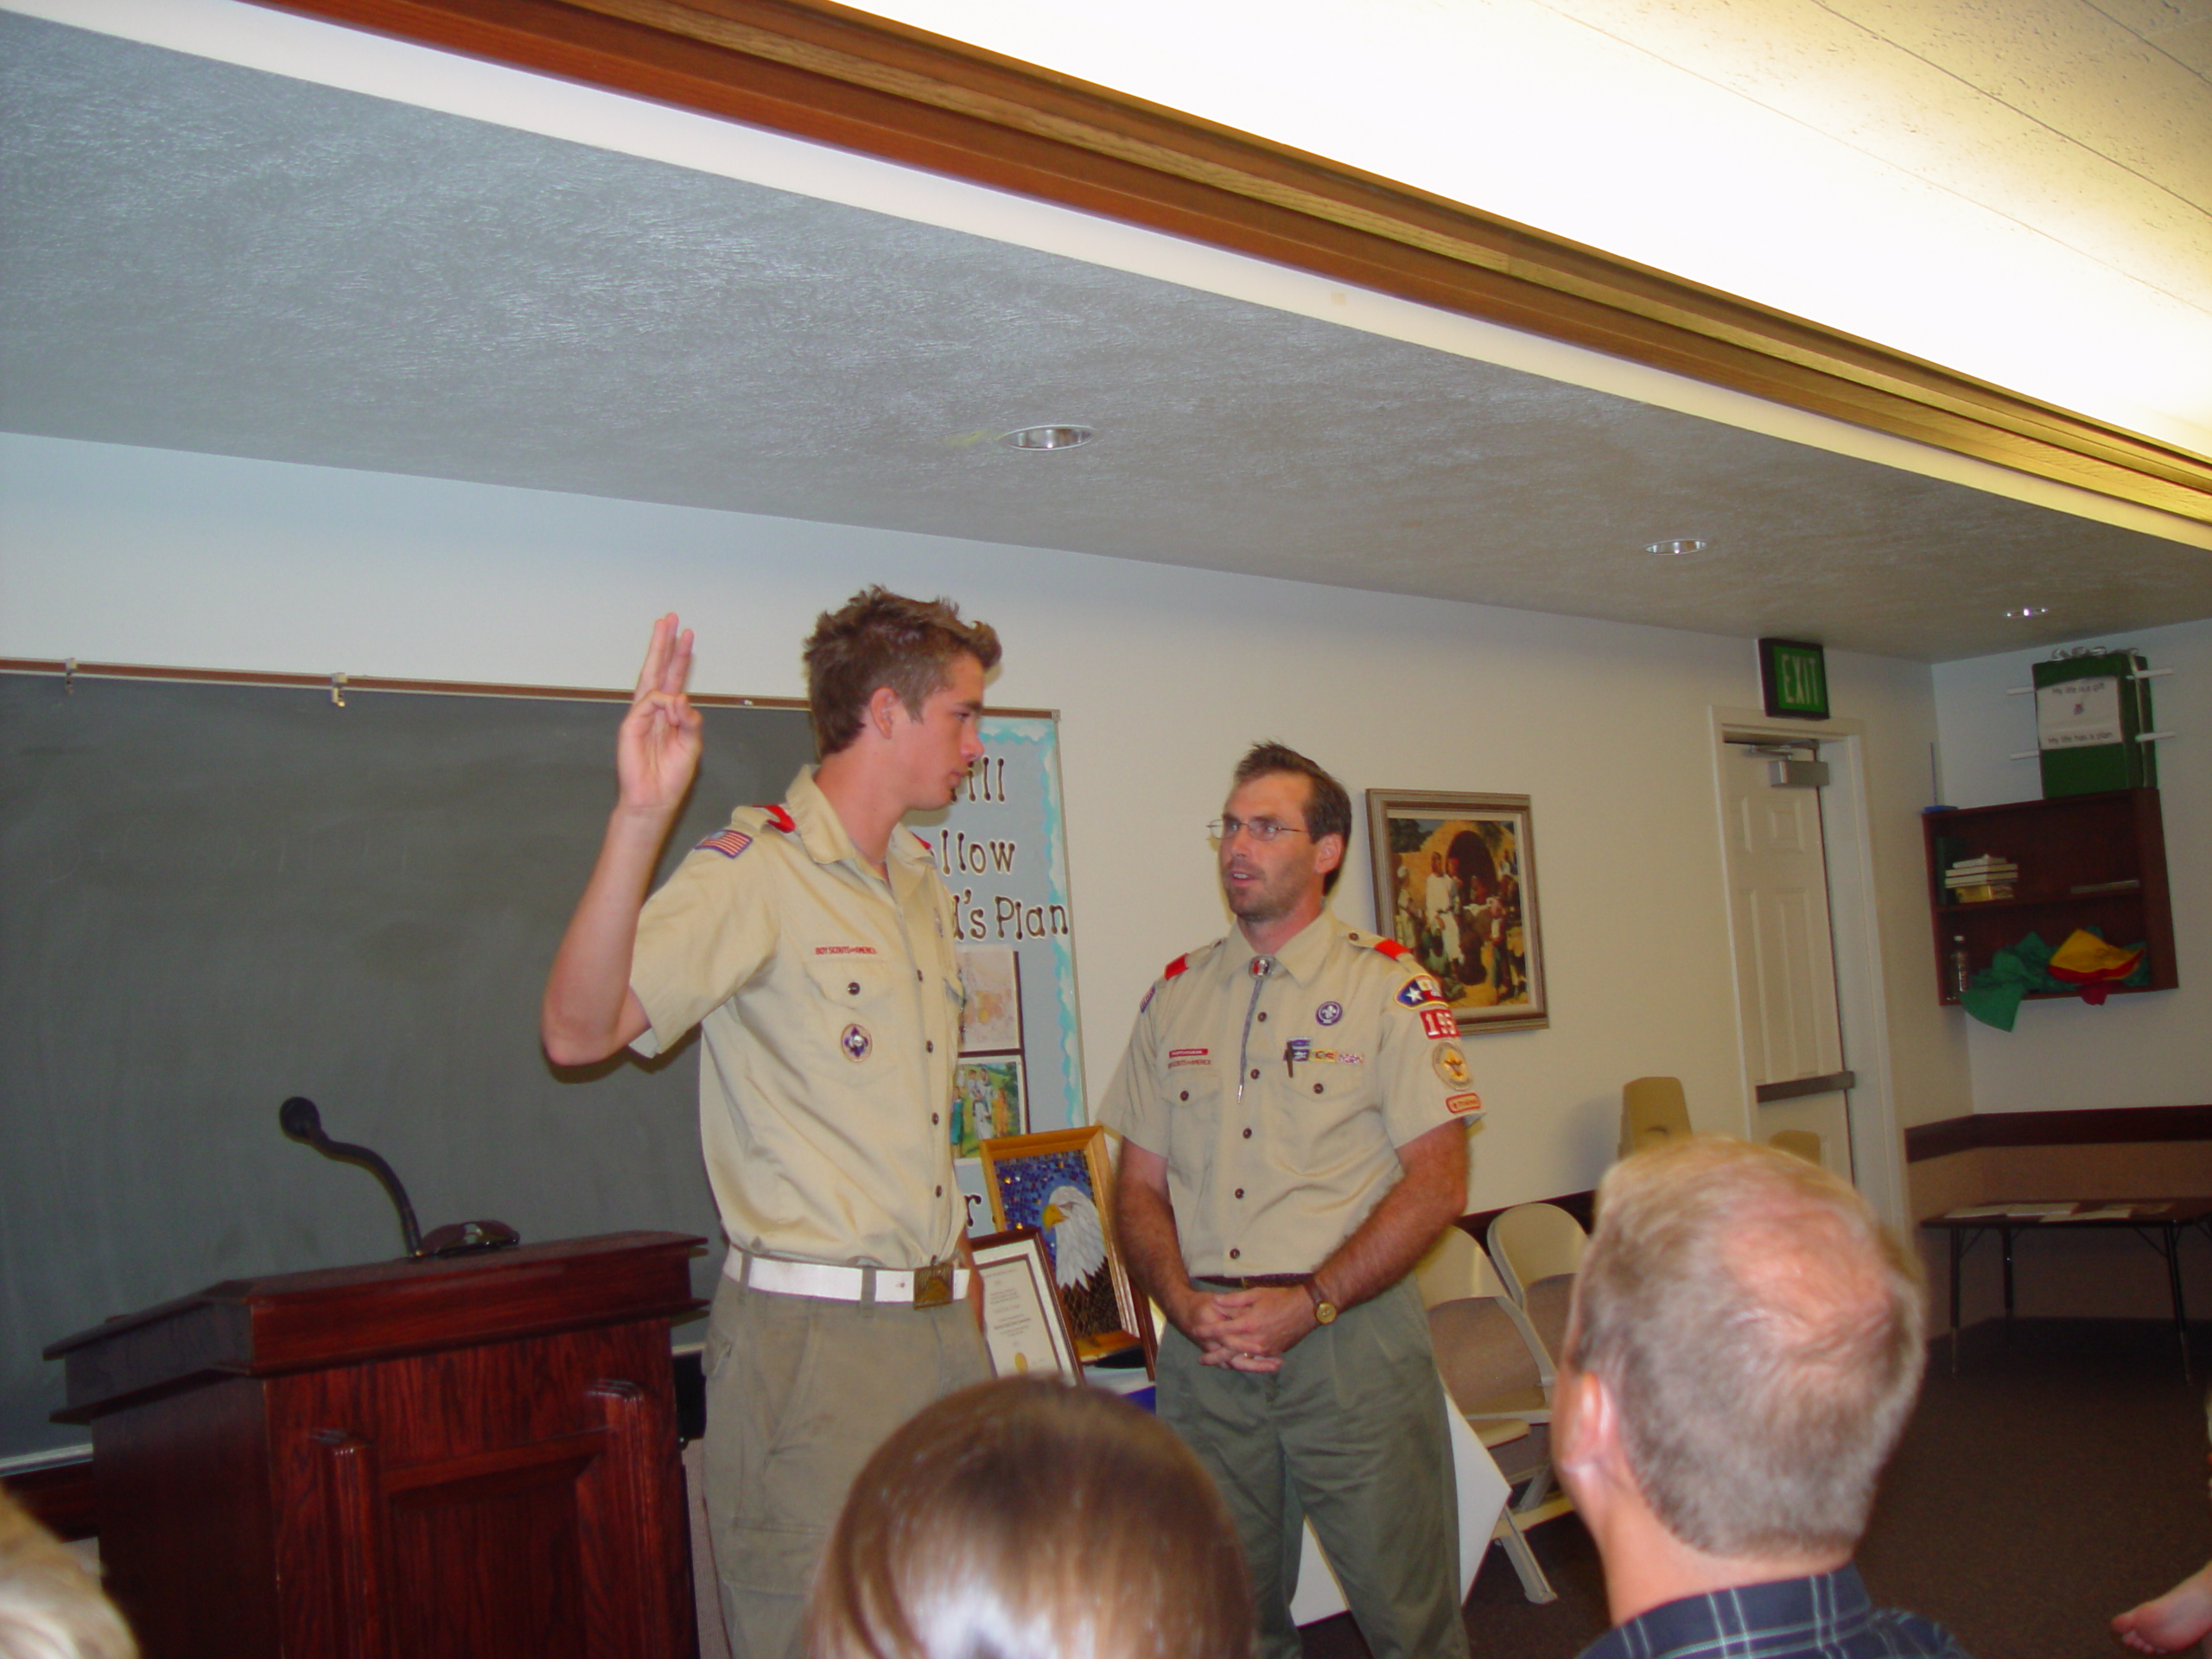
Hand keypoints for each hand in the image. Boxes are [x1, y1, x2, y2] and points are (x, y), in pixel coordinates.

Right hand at [616, 614, 702, 814]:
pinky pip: (650, 702)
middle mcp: (655, 709)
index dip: (680, 657)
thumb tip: (682, 698)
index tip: (687, 635)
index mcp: (670, 713)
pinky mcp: (631, 724)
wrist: (654, 797)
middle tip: (670, 617)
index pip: (674, 679)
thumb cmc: (671, 773)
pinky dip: (664, 702)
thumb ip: (690, 721)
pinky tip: (673, 707)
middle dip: (664, 643)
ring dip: (660, 650)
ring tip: (668, 627)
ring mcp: (641, 715)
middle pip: (659, 669)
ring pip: (649, 676)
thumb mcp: (692, 744)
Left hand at [1189, 1287, 1311, 1369]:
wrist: (1306, 1309)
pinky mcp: (1274, 1352)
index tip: (1195, 1331)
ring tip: (1216, 1364)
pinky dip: (1244, 1363)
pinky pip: (1256, 1360)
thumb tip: (1216, 1301)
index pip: (1222, 1330)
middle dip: (1214, 1355)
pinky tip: (1236, 1364)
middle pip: (1229, 1351)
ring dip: (1227, 1362)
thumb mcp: (1256, 1294)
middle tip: (1201, 1359)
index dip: (1207, 1331)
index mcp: (1249, 1323)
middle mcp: (1255, 1340)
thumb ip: (1234, 1300)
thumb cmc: (1281, 1298)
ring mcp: (1265, 1348)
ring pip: (1242, 1359)